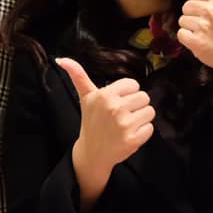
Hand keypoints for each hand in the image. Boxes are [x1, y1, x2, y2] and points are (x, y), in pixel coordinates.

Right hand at [56, 58, 154, 210]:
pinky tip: (129, 134)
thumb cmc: (91, 121)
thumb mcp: (85, 97)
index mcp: (105, 95)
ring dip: (141, 118)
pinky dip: (143, 132)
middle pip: (144, 97)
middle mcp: (115, 108)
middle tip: (122, 114)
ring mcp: (125, 125)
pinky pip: (150, 128)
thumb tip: (61, 59)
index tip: (118, 101)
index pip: (133, 84)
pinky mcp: (133, 139)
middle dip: (135, 105)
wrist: (92, 153)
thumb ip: (78, 75)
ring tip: (126, 124)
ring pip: (150, 111)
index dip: (128, 93)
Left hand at [177, 0, 212, 101]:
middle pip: (187, 6)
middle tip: (210, 25)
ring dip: (191, 28)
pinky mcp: (197, 42)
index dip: (202, 4)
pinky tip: (200, 41)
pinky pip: (180, 33)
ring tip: (206, 33)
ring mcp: (204, 27)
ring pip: (182, 20)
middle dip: (195, 15)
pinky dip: (187, 39)